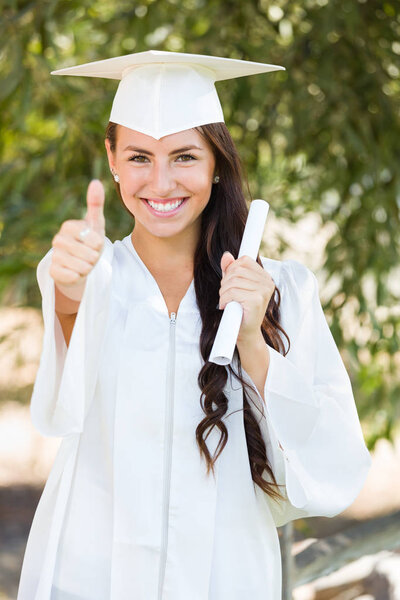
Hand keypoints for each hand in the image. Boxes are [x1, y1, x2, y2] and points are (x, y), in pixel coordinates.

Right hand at [50, 179, 105, 300]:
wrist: (81, 265)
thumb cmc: (90, 242)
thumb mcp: (96, 224)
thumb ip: (96, 204)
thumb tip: (96, 182)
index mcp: (68, 226)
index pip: (92, 237)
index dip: (98, 243)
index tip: (95, 243)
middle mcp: (57, 240)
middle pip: (87, 254)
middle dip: (94, 258)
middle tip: (90, 256)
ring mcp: (54, 256)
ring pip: (81, 266)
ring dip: (88, 268)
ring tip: (84, 264)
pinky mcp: (52, 272)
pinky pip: (72, 276)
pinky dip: (78, 276)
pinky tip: (75, 272)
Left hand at [219, 251, 275, 342]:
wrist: (245, 333)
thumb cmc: (240, 309)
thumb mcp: (234, 286)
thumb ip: (231, 270)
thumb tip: (226, 255)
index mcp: (265, 277)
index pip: (244, 261)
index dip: (231, 270)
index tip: (229, 283)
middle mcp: (267, 282)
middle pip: (236, 270)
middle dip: (225, 283)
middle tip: (225, 296)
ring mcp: (263, 291)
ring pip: (232, 281)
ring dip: (223, 293)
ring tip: (226, 302)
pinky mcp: (256, 300)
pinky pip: (232, 292)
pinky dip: (224, 300)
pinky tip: (226, 307)